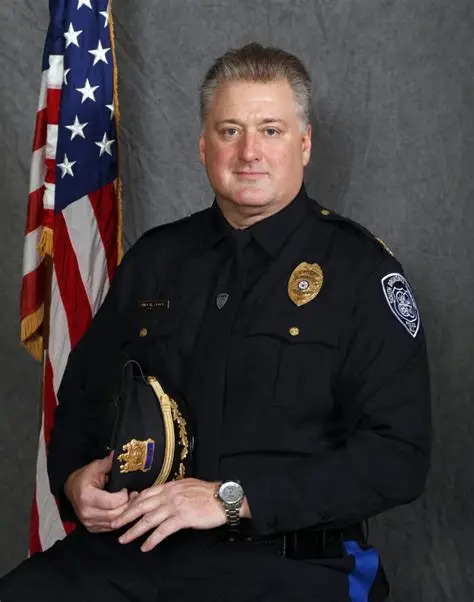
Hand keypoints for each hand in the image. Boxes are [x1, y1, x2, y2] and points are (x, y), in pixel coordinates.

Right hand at [64, 452, 130, 532]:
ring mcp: (88, 522)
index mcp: (87, 497)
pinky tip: (123, 510)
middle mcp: (86, 512)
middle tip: (135, 496)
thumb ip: (108, 463)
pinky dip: (118, 520)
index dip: (124, 496)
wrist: (72, 489)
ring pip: (114, 524)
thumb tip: (120, 454)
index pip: (112, 502)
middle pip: (115, 515)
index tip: (127, 489)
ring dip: (125, 514)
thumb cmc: (84, 477)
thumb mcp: (95, 467)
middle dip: (128, 506)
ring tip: (131, 502)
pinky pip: (110, 528)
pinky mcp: (92, 528)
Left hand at [111, 478, 225, 551]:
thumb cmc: (207, 493)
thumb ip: (172, 490)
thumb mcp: (186, 485)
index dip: (131, 503)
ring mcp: (175, 505)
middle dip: (125, 516)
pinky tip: (145, 546)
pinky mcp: (182, 517)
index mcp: (170, 486)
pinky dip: (152, 539)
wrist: (223, 498)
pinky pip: (163, 530)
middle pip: (141, 505)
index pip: (145, 493)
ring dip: (134, 530)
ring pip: (148, 519)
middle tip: (113, 524)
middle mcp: (169, 494)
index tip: (121, 510)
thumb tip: (159, 496)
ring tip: (123, 539)